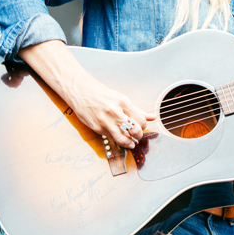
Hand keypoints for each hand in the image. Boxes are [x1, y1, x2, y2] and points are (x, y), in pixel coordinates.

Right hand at [19, 40, 154, 148]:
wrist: (81, 92)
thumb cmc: (102, 94)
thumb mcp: (121, 99)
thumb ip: (137, 110)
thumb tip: (152, 117)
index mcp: (123, 102)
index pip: (140, 120)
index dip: (143, 126)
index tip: (142, 126)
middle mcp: (115, 112)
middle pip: (134, 130)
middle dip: (139, 136)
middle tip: (138, 136)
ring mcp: (105, 121)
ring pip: (123, 139)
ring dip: (130, 143)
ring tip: (131, 142)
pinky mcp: (97, 128)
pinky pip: (111, 138)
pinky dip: (118, 141)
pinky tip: (120, 139)